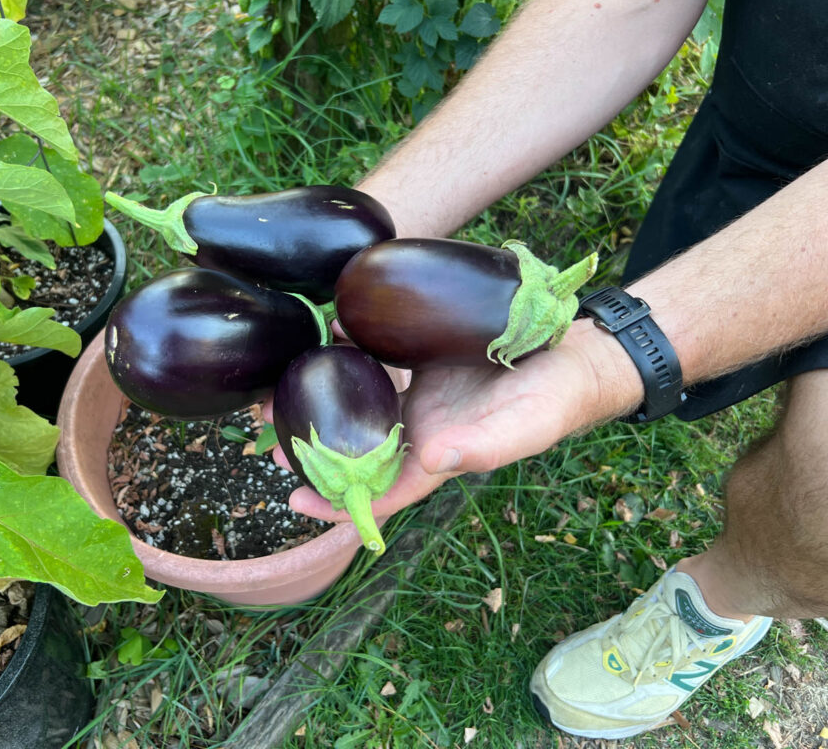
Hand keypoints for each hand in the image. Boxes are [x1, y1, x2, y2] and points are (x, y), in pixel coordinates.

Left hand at [279, 320, 640, 521]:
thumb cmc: (553, 399)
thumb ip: (484, 449)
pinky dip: (344, 351)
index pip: (383, 489)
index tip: (296, 500)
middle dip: (313, 452)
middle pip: (355, 448)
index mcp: (437, 456)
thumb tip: (433, 461)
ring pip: (355, 404)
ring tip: (274, 396)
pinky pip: (370, 358)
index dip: (342, 501)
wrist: (569, 354)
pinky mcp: (414, 357)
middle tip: (268, 444)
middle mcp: (416, 429)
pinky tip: (321, 335)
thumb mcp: (527, 427)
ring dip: (317, 401)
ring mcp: (413, 394)